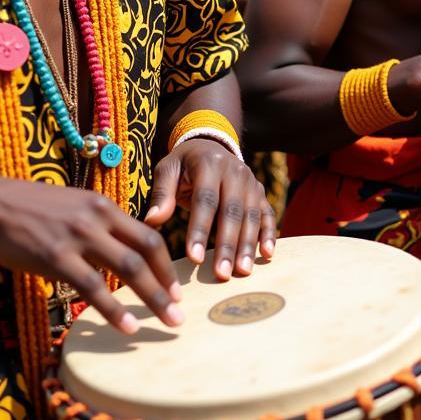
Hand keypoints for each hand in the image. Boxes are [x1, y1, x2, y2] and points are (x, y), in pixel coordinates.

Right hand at [0, 174, 181, 334]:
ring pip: (127, 269)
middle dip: (167, 286)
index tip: (176, 288)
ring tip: (167, 323)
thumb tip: (121, 251)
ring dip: (152, 299)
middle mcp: (97, 218)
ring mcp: (78, 237)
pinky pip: (93, 287)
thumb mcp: (73, 206)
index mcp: (103, 206)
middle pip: (145, 253)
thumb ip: (98, 225)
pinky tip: (127, 327)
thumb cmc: (31, 209)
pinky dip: (114, 310)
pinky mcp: (56, 257)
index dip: (166, 264)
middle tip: (180, 313)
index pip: (148, 235)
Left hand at [144, 139, 275, 280]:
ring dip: (248, 246)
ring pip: (251, 216)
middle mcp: (235, 171)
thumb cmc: (184, 164)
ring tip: (242, 272)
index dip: (200, 230)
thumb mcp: (167, 169)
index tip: (194, 259)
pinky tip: (267, 254)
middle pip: (232, 211)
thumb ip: (162, 194)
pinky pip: (267, 214)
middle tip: (222, 274)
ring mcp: (251, 182)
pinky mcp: (260, 193)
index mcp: (209, 164)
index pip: (205, 200)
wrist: (210, 145)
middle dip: (227, 244)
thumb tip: (151, 222)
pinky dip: (269, 234)